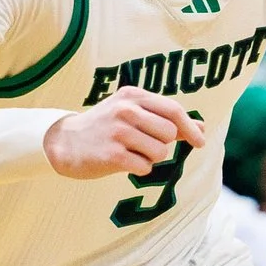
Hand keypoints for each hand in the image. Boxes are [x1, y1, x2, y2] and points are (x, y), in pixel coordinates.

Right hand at [44, 85, 208, 179]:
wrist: (64, 142)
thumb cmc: (104, 128)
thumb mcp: (131, 113)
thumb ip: (164, 118)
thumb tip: (201, 129)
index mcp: (132, 96)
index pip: (173, 110)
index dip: (191, 128)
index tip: (200, 142)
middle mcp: (126, 110)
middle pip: (169, 134)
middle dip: (162, 144)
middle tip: (143, 145)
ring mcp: (118, 132)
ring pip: (159, 152)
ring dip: (150, 158)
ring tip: (131, 152)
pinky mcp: (112, 155)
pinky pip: (145, 167)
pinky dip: (139, 168)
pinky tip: (123, 162)